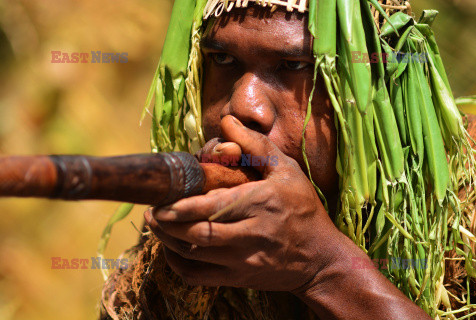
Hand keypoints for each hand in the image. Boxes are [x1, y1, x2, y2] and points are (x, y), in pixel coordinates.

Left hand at [144, 115, 342, 291]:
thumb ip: (255, 146)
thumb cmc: (303, 209)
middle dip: (167, 224)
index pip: (215, 207)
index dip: (183, 207)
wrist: (320, 258)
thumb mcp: (287, 171)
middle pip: (199, 233)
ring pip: (194, 256)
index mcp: (262, 203)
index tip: (162, 200)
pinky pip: (199, 277)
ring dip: (167, 241)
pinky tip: (171, 250)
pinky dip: (178, 265)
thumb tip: (227, 122)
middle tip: (151, 211)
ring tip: (154, 225)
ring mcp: (244, 260)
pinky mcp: (239, 278)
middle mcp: (252, 234)